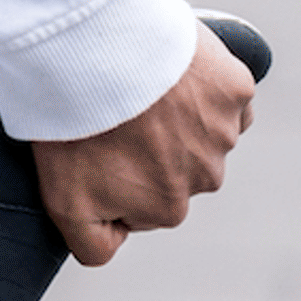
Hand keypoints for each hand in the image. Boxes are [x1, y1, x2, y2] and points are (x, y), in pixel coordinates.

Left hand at [29, 22, 254, 266]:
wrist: (95, 53)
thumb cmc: (76, 125)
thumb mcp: (65, 200)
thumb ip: (93, 243)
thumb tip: (113, 247)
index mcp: (168, 208)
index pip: (146, 198)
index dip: (120, 170)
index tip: (100, 144)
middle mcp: (206, 178)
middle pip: (177, 165)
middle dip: (151, 143)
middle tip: (116, 111)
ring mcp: (224, 132)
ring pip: (202, 127)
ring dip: (176, 111)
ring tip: (137, 85)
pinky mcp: (235, 90)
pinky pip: (224, 92)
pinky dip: (202, 82)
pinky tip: (169, 70)